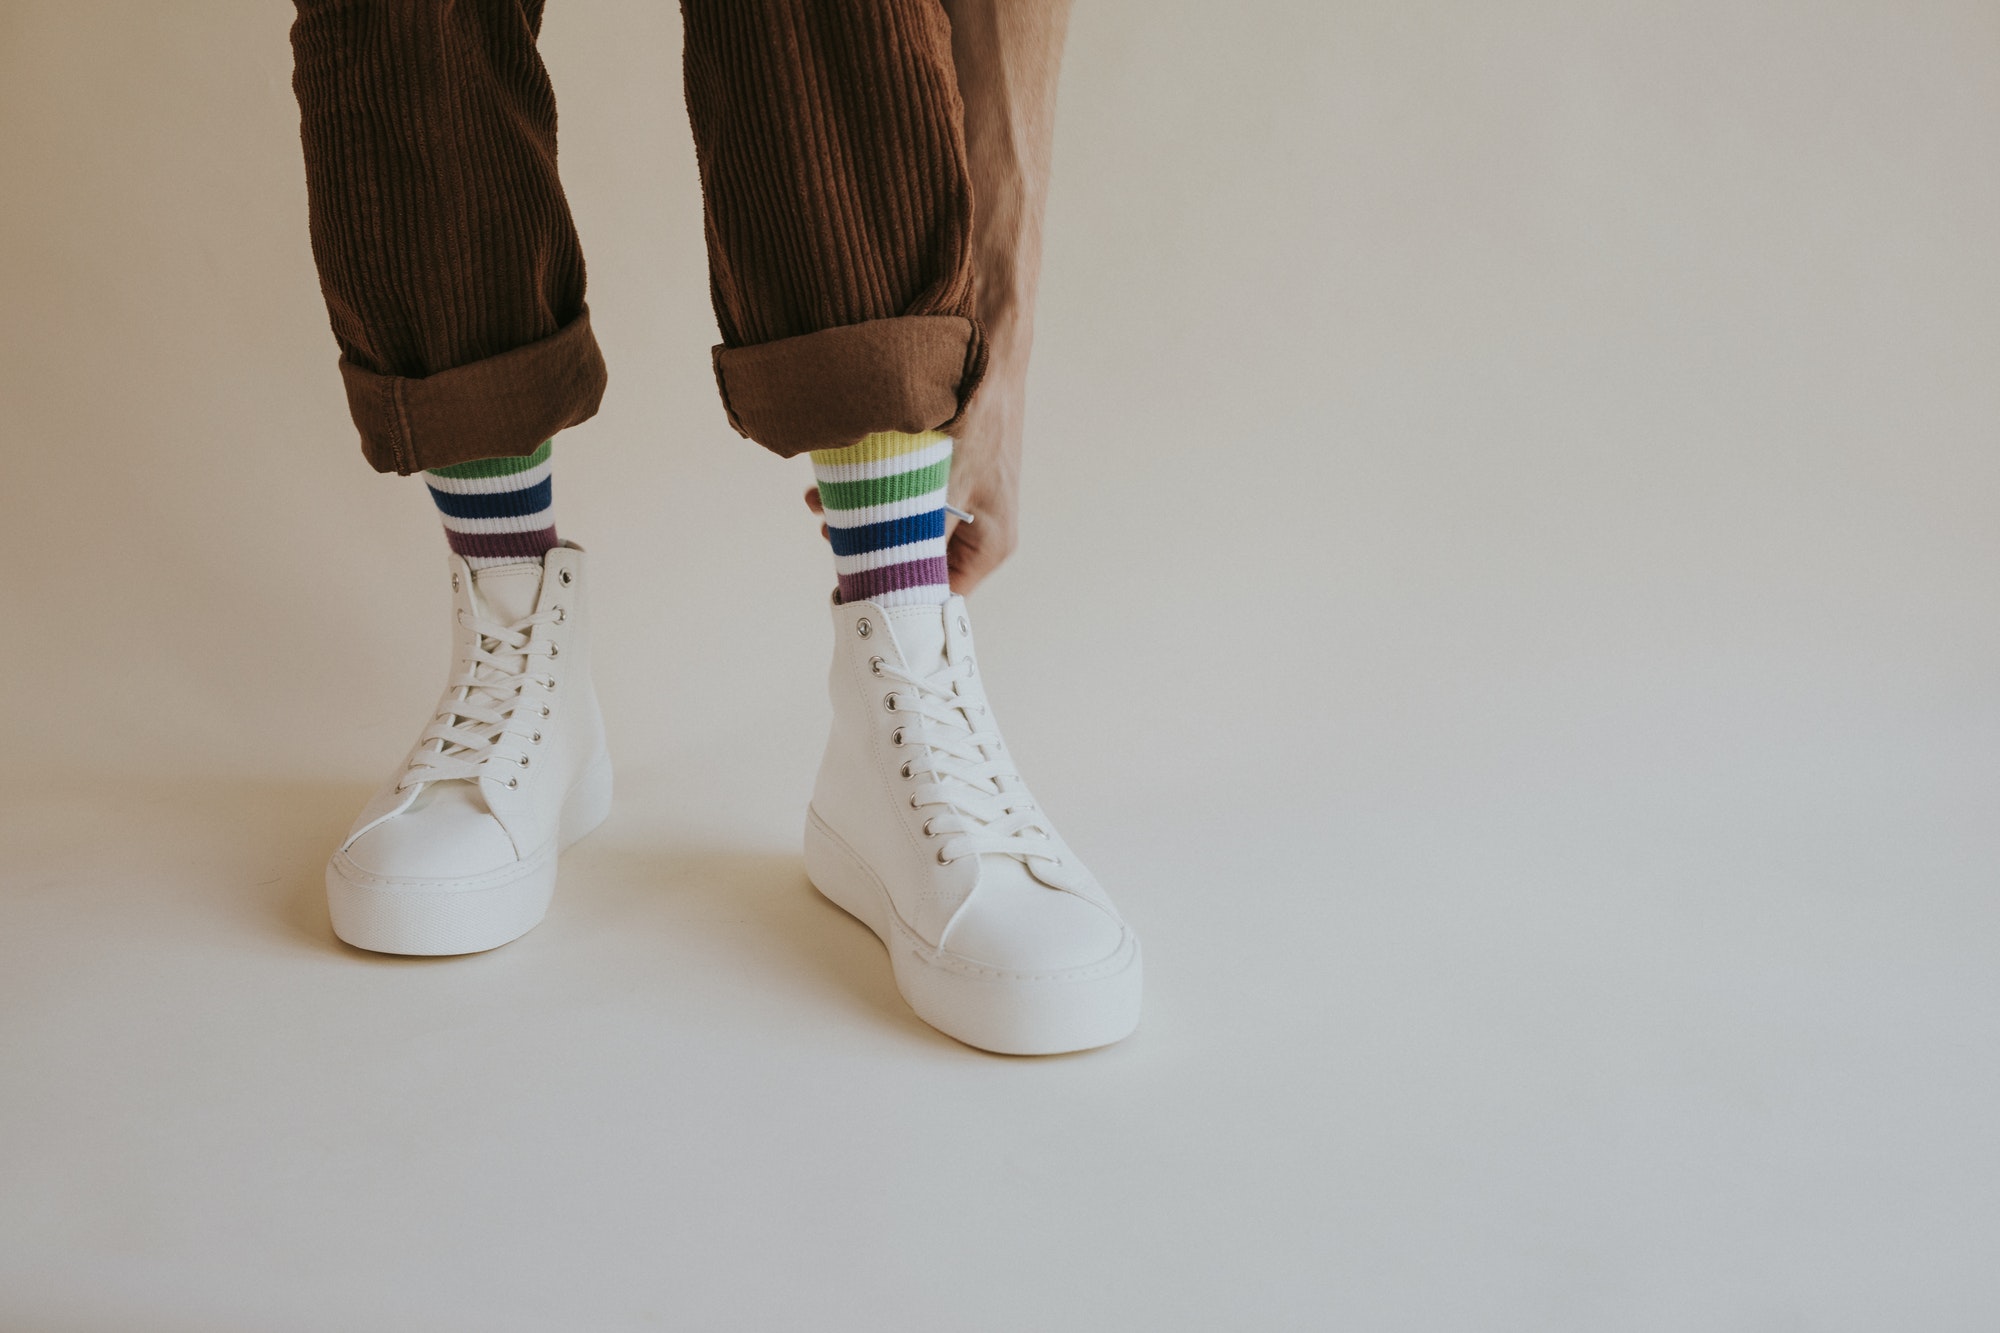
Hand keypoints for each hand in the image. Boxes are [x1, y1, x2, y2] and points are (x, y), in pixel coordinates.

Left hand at [804, 383, 1025, 596]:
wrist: (992, 355)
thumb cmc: (980, 417)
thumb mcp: (944, 481)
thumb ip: (915, 528)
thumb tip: (878, 566)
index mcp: (987, 546)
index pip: (937, 595)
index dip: (895, 595)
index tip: (854, 586)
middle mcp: (975, 533)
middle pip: (916, 560)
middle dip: (869, 549)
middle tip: (830, 538)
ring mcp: (958, 505)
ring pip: (902, 526)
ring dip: (863, 517)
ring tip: (823, 506)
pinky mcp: (941, 479)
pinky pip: (902, 498)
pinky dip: (873, 491)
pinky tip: (838, 483)